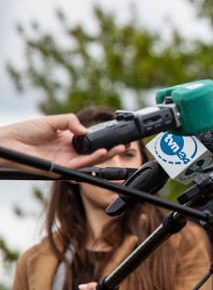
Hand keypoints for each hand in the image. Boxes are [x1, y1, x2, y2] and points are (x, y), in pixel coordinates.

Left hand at [0, 114, 126, 169]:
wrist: (8, 142)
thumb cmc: (24, 131)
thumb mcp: (52, 121)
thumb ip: (70, 122)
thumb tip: (86, 130)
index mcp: (68, 139)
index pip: (90, 141)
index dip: (103, 140)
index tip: (116, 135)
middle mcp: (69, 151)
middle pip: (94, 152)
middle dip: (111, 149)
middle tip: (125, 145)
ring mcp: (66, 161)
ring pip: (91, 160)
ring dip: (106, 155)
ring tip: (118, 148)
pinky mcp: (60, 168)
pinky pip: (80, 165)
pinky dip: (92, 159)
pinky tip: (101, 152)